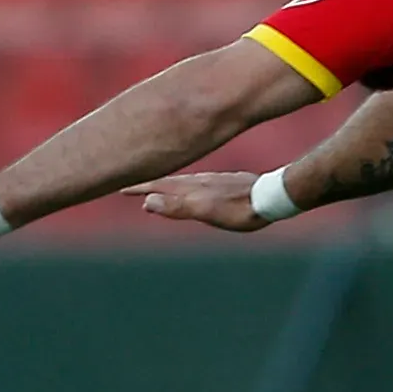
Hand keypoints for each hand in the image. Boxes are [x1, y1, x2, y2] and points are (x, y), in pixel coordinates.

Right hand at [124, 172, 266, 231]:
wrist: (272, 198)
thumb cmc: (239, 209)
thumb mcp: (205, 211)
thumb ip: (178, 207)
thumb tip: (147, 203)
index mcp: (191, 188)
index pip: (157, 185)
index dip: (139, 186)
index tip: (120, 187)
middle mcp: (199, 181)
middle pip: (167, 180)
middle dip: (148, 182)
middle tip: (130, 183)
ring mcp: (213, 181)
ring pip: (182, 180)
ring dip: (166, 185)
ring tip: (157, 189)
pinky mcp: (226, 184)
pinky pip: (198, 182)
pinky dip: (187, 185)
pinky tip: (194, 189)